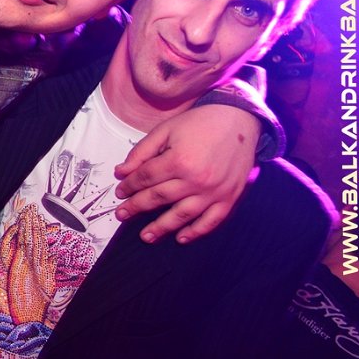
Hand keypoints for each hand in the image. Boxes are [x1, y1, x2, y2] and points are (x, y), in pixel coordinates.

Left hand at [113, 105, 259, 243]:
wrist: (239, 121)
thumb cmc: (199, 123)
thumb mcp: (165, 130)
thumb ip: (142, 152)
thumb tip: (121, 172)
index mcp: (179, 160)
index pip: (146, 178)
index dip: (129, 186)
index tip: (119, 192)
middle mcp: (196, 179)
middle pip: (159, 198)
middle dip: (136, 207)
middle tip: (121, 215)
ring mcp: (214, 191)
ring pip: (182, 215)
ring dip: (161, 228)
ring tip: (145, 237)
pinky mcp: (229, 197)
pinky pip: (211, 221)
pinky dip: (196, 232)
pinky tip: (181, 238)